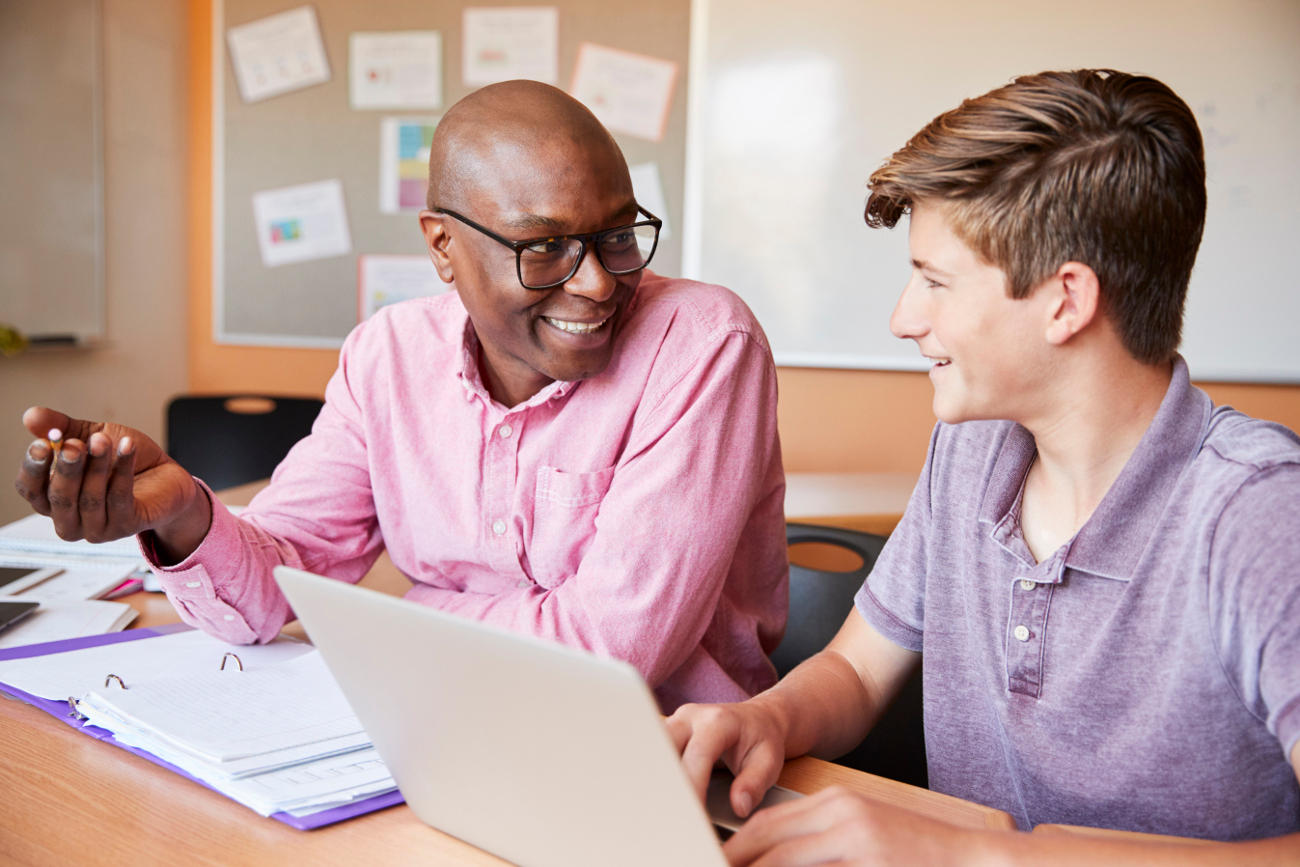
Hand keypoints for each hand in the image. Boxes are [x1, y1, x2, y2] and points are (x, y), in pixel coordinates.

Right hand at [13, 406, 210, 560]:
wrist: (166, 475)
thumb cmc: (123, 459)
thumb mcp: (90, 435)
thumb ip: (62, 428)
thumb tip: (31, 416)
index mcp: (53, 498)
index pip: (30, 489)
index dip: (33, 468)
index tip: (42, 445)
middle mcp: (70, 519)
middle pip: (58, 498)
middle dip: (67, 468)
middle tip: (76, 444)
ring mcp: (98, 528)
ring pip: (90, 499)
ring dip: (97, 467)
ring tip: (103, 440)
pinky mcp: (126, 527)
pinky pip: (120, 498)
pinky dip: (123, 469)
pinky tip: (128, 446)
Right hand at [666, 697, 789, 819]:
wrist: (758, 719)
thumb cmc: (762, 740)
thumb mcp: (770, 762)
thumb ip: (754, 784)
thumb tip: (738, 806)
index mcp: (718, 721)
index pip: (697, 756)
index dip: (693, 787)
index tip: (694, 816)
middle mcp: (691, 717)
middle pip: (665, 748)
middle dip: (666, 783)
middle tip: (672, 816)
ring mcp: (676, 721)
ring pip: (653, 750)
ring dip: (656, 778)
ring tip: (662, 808)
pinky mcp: (667, 731)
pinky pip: (654, 751)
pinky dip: (655, 773)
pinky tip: (658, 795)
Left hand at [724, 785, 969, 865]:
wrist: (974, 859)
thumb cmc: (919, 852)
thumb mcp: (866, 834)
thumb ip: (823, 842)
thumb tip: (777, 857)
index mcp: (837, 801)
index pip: (769, 821)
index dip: (737, 845)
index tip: (716, 858)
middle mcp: (841, 813)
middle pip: (767, 837)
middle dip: (734, 859)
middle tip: (708, 864)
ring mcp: (856, 838)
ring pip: (783, 860)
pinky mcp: (869, 859)